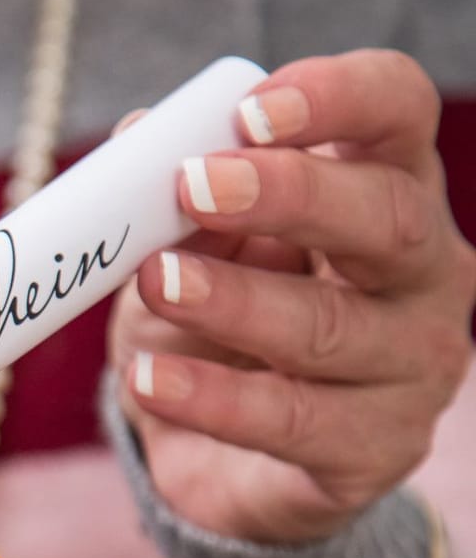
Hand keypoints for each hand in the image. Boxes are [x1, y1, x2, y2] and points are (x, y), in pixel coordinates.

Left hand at [112, 49, 475, 542]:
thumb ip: (176, 197)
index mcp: (385, 189)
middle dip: (291, 195)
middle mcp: (422, 271)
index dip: (338, 100)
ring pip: (331, 328)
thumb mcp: (186, 249)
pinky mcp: (375, 448)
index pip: (397, 115)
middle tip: (195, 185)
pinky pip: (294, 422)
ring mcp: (412, 364)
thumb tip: (136, 138)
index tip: (251, 110)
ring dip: (235, 301)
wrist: (219, 457)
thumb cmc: (215, 326)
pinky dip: (214, 399)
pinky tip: (150, 380)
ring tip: (157, 283)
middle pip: (386, 217)